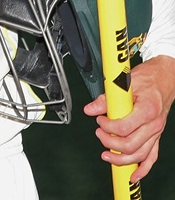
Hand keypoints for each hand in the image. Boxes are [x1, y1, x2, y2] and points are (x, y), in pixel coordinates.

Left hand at [83, 55, 174, 181]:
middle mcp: (153, 124)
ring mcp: (156, 132)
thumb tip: (90, 109)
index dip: (108, 127)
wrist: (164, 79)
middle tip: (99, 134)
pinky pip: (152, 157)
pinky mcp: (155, 136)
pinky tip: (133, 175)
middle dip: (111, 143)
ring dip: (121, 159)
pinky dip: (143, 168)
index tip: (99, 120)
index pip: (125, 127)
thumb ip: (106, 98)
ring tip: (106, 155)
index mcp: (147, 110)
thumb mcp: (125, 83)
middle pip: (131, 145)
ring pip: (140, 155)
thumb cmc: (147, 79)